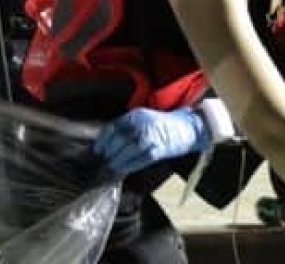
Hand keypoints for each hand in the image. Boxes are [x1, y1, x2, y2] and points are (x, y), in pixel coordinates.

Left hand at [93, 105, 211, 176]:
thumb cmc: (163, 126)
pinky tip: (124, 169)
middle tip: (103, 160)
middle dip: (109, 152)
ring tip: (111, 166)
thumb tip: (107, 144)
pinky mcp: (159, 148)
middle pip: (119, 139)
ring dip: (118, 160)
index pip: (113, 127)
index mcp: (135, 115)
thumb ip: (127, 129)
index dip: (102, 140)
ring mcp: (151, 136)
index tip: (97, 150)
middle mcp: (142, 124)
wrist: (188, 127)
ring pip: (129, 150)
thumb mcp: (143, 121)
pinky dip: (130, 165)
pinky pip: (141, 159)